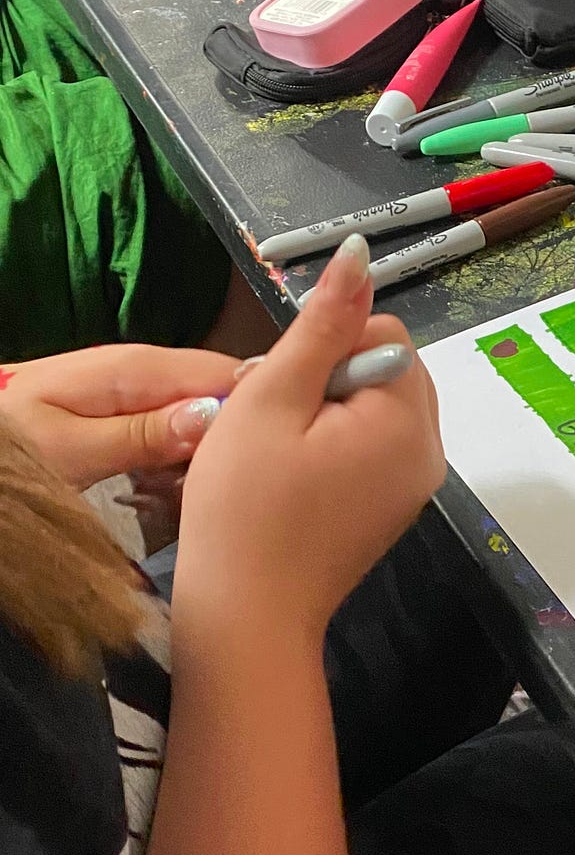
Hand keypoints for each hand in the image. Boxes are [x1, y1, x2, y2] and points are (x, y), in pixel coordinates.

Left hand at [0, 345, 237, 489]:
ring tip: (216, 487)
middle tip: (240, 483)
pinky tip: (185, 481)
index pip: (230, 374)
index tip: (269, 458)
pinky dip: (190, 450)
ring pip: (207, 407)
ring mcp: (142, 385)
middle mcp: (150, 367)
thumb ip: (143, 434)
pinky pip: (182, 420)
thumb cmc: (12, 445)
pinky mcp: (132, 405)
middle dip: (239, 432)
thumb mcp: (70, 450)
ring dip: (216, 445)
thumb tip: (217, 417)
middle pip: (224, 390)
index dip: (258, 411)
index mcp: (140, 367)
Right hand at [173, 235, 445, 644]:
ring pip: (379, 405)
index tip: (281, 394)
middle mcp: (430, 448)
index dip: (323, 350)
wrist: (247, 619)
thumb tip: (359, 251)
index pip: (382, 334)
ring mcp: (418, 482)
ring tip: (282, 452)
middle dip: (330, 379)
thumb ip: (321, 324)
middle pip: (387, 367)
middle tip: (277, 424)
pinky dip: (338, 445)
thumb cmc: (245, 507)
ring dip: (330, 410)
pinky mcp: (397, 506)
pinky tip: (296, 476)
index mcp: (408, 418)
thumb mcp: (272, 399)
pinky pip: (377, 445)